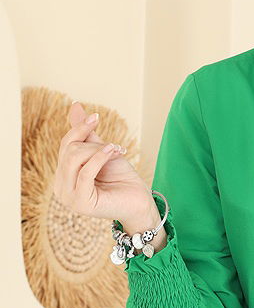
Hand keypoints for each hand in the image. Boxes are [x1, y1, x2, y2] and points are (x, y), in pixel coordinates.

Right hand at [54, 102, 155, 226]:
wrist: (139, 201)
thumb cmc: (121, 178)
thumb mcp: (101, 151)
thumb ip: (86, 133)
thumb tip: (75, 105)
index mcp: (63, 176)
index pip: (65, 145)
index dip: (80, 129)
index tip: (96, 118)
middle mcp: (60, 187)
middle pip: (69, 150)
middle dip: (93, 143)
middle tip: (115, 146)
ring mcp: (68, 197)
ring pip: (74, 158)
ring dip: (98, 150)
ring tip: (116, 150)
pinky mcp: (80, 203)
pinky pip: (85, 172)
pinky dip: (99, 158)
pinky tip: (112, 152)